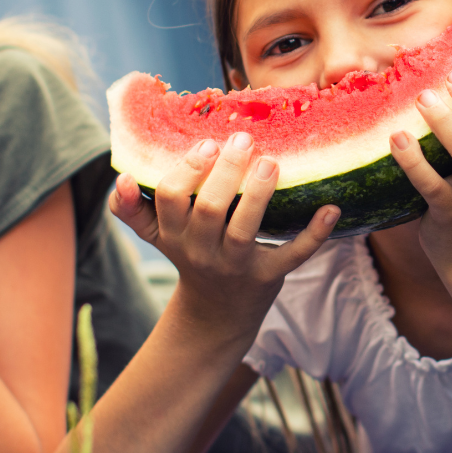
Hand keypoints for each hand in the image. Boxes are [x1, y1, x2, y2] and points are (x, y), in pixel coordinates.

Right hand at [110, 132, 336, 336]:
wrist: (217, 313)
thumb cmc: (191, 256)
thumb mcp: (158, 236)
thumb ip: (132, 209)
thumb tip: (120, 177)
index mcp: (175, 235)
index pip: (170, 199)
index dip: (186, 170)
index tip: (206, 144)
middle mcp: (202, 251)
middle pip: (209, 209)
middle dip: (224, 173)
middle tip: (243, 139)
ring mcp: (236, 266)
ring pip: (245, 229)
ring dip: (259, 194)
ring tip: (272, 162)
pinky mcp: (268, 277)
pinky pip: (293, 255)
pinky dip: (315, 234)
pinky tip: (331, 208)